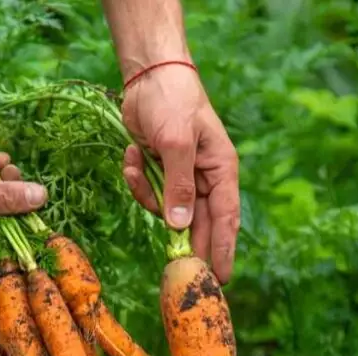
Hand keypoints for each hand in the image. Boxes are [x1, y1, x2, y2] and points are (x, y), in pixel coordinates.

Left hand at [120, 65, 240, 283]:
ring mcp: (180, 176)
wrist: (148, 74)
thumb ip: (179, 186)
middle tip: (175, 273)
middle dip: (182, 241)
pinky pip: (148, 191)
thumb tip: (179, 226)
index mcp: (221, 171)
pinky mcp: (158, 171)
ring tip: (137, 162)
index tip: (220, 280)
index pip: (226, 219)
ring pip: (166, 209)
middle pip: (197, 223)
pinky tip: (131, 153)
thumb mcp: (176, 143)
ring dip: (147, 194)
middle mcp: (204, 178)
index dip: (223, 251)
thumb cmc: (172, 101)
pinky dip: (135, 178)